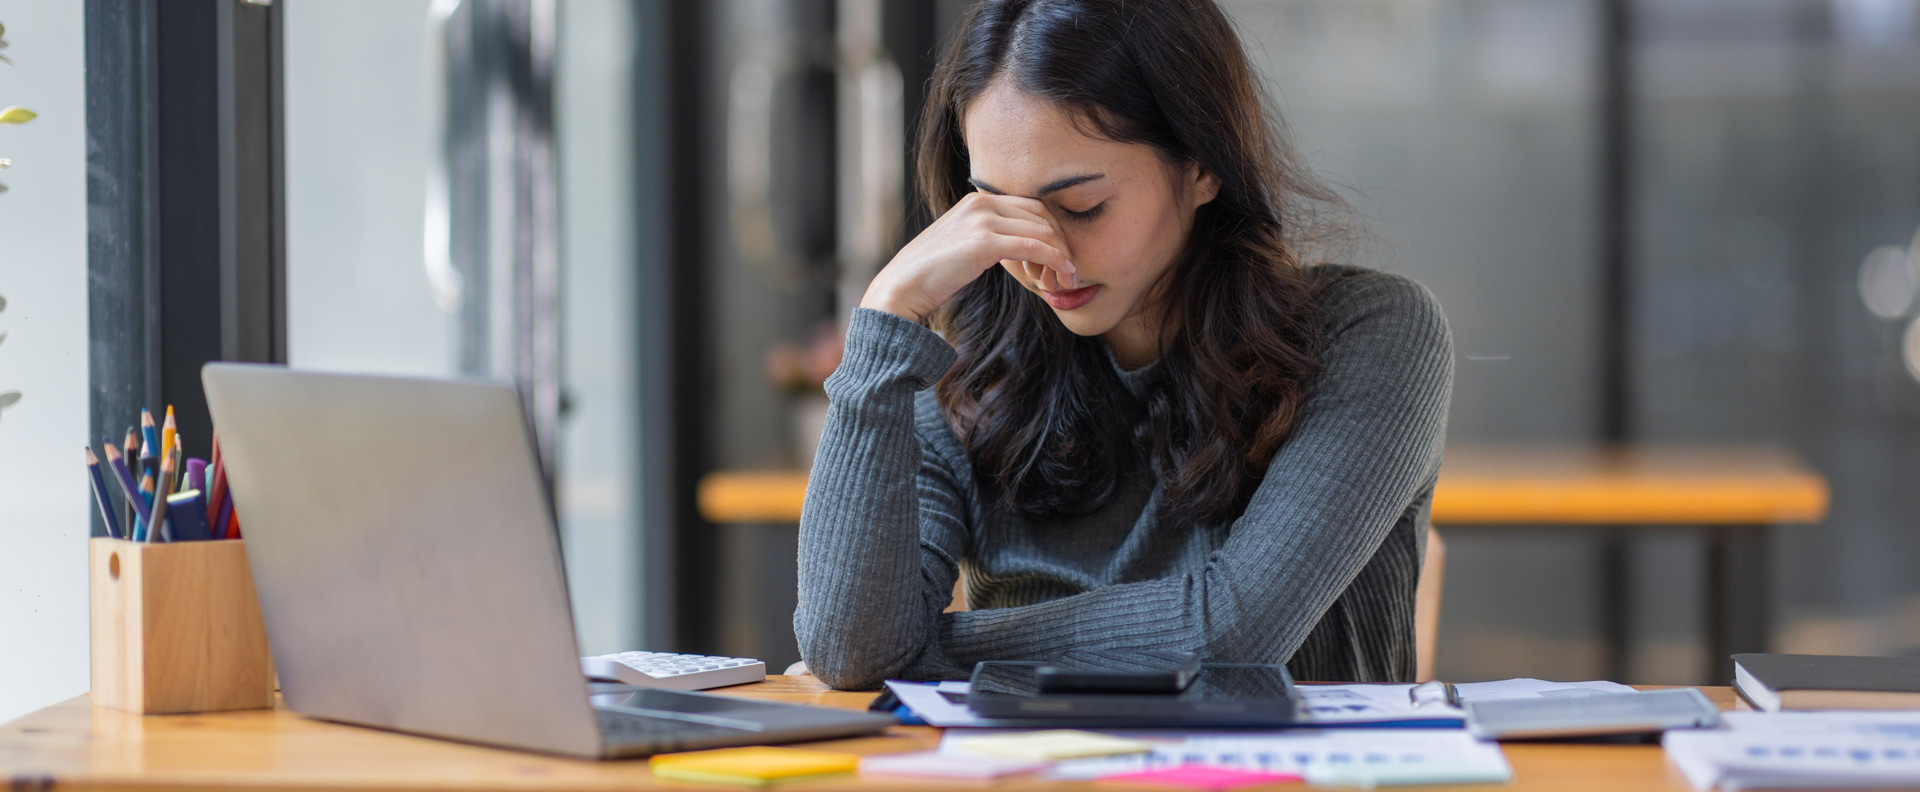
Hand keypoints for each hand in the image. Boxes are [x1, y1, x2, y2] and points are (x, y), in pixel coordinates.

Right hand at [860, 192, 1075, 322]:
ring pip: (1042, 230)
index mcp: (976, 199)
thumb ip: (987, 237)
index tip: (1059, 256)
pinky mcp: (984, 242)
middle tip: (1067, 270)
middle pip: (1042, 213)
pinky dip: (1055, 260)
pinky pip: (1034, 246)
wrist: (901, 289)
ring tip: (1066, 279)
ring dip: (1061, 254)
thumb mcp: (962, 246)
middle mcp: (981, 202)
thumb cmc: (929, 276)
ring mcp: (982, 220)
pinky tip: (1062, 276)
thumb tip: (1016, 248)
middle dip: (1061, 241)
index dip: (1052, 230)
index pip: (1031, 205)